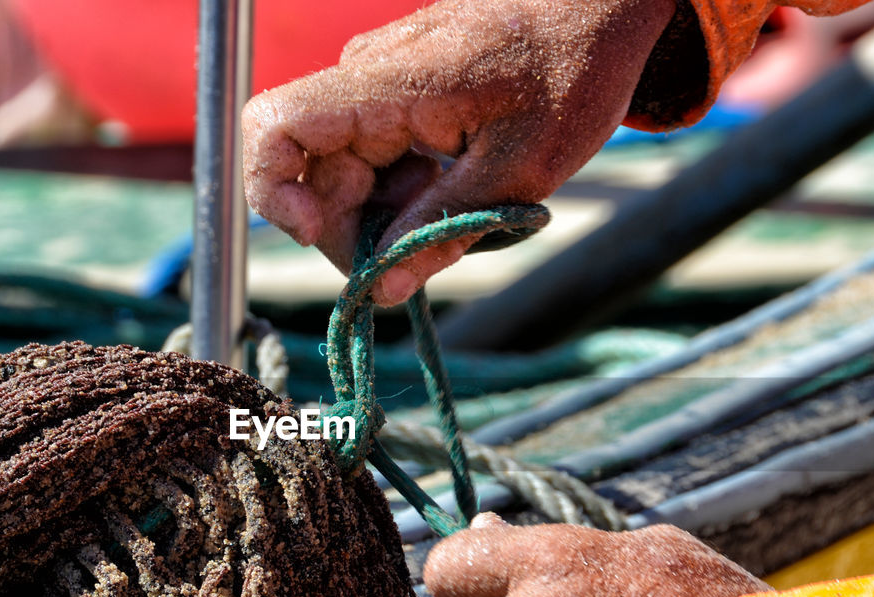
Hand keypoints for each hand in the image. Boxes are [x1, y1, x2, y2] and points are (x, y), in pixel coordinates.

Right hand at [242, 0, 675, 305]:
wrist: (600, 6)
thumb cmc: (572, 71)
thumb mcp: (520, 168)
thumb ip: (444, 230)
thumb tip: (383, 291)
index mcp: (387, 84)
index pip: (274, 127)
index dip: (273, 192)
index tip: (320, 237)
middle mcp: (366, 77)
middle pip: (310, 173)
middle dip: (353, 231)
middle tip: (421, 254)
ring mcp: (377, 83)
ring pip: (342, 174)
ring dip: (385, 215)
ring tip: (456, 209)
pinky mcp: (394, 94)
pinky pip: (371, 158)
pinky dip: (401, 193)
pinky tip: (453, 188)